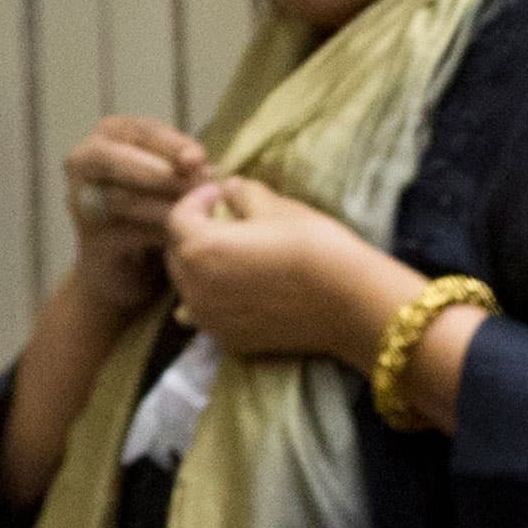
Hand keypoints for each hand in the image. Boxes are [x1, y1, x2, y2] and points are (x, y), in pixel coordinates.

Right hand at [62, 116, 208, 319]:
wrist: (136, 262)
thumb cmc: (162, 203)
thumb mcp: (179, 176)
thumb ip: (187, 165)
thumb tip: (201, 165)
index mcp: (110, 135)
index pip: (139, 130)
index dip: (171, 143)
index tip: (198, 158)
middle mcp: (84, 162)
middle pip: (111, 158)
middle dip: (155, 171)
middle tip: (192, 185)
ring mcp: (80, 201)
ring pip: (120, 198)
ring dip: (163, 205)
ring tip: (196, 212)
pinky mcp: (90, 238)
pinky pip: (125, 232)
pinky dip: (157, 233)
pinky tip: (181, 235)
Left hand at [165, 178, 416, 367]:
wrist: (351, 303)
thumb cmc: (316, 247)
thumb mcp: (280, 208)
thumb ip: (244, 194)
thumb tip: (230, 189)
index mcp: (200, 249)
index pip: (179, 216)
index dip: (199, 198)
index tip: (222, 193)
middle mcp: (193, 288)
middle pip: (177, 253)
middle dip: (195, 233)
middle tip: (226, 222)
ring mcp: (209, 319)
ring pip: (190, 285)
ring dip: (203, 267)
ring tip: (236, 256)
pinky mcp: (229, 339)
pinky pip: (209, 312)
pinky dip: (218, 296)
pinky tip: (246, 288)